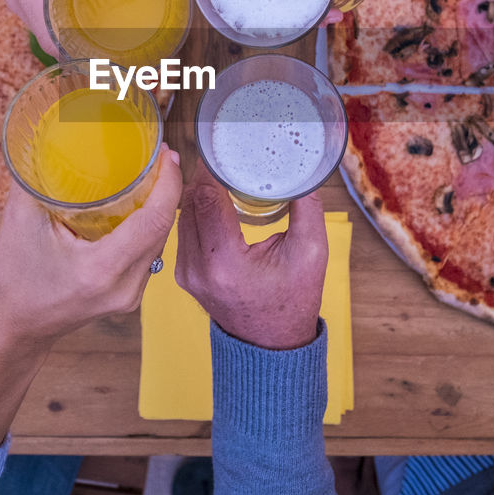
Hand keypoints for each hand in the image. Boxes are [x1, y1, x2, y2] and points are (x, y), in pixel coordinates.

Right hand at [0, 0, 177, 55]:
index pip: (57, 42)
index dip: (88, 59)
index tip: (121, 66)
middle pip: (58, 43)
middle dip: (93, 54)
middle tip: (134, 58)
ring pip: (54, 33)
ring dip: (83, 41)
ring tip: (124, 45)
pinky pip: (51, 17)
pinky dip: (73, 24)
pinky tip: (101, 21)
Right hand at [0, 145, 183, 348]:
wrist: (13, 329)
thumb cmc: (14, 281)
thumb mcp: (19, 224)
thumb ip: (34, 179)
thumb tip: (42, 137)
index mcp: (101, 269)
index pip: (154, 221)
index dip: (168, 184)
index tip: (166, 155)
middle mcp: (125, 286)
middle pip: (163, 229)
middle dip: (167, 189)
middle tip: (159, 156)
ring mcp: (131, 295)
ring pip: (159, 242)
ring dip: (160, 208)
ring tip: (152, 175)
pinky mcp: (129, 296)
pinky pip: (150, 254)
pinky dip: (149, 227)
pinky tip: (140, 206)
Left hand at [174, 163, 326, 348]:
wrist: (272, 346)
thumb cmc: (293, 301)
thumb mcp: (311, 252)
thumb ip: (306, 206)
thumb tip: (302, 169)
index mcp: (225, 261)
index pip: (205, 198)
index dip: (210, 169)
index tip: (220, 148)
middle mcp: (197, 268)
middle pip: (189, 204)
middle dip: (203, 175)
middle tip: (220, 153)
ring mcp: (186, 273)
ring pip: (182, 216)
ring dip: (197, 192)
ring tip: (217, 171)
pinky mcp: (184, 274)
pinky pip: (183, 231)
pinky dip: (195, 211)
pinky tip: (212, 198)